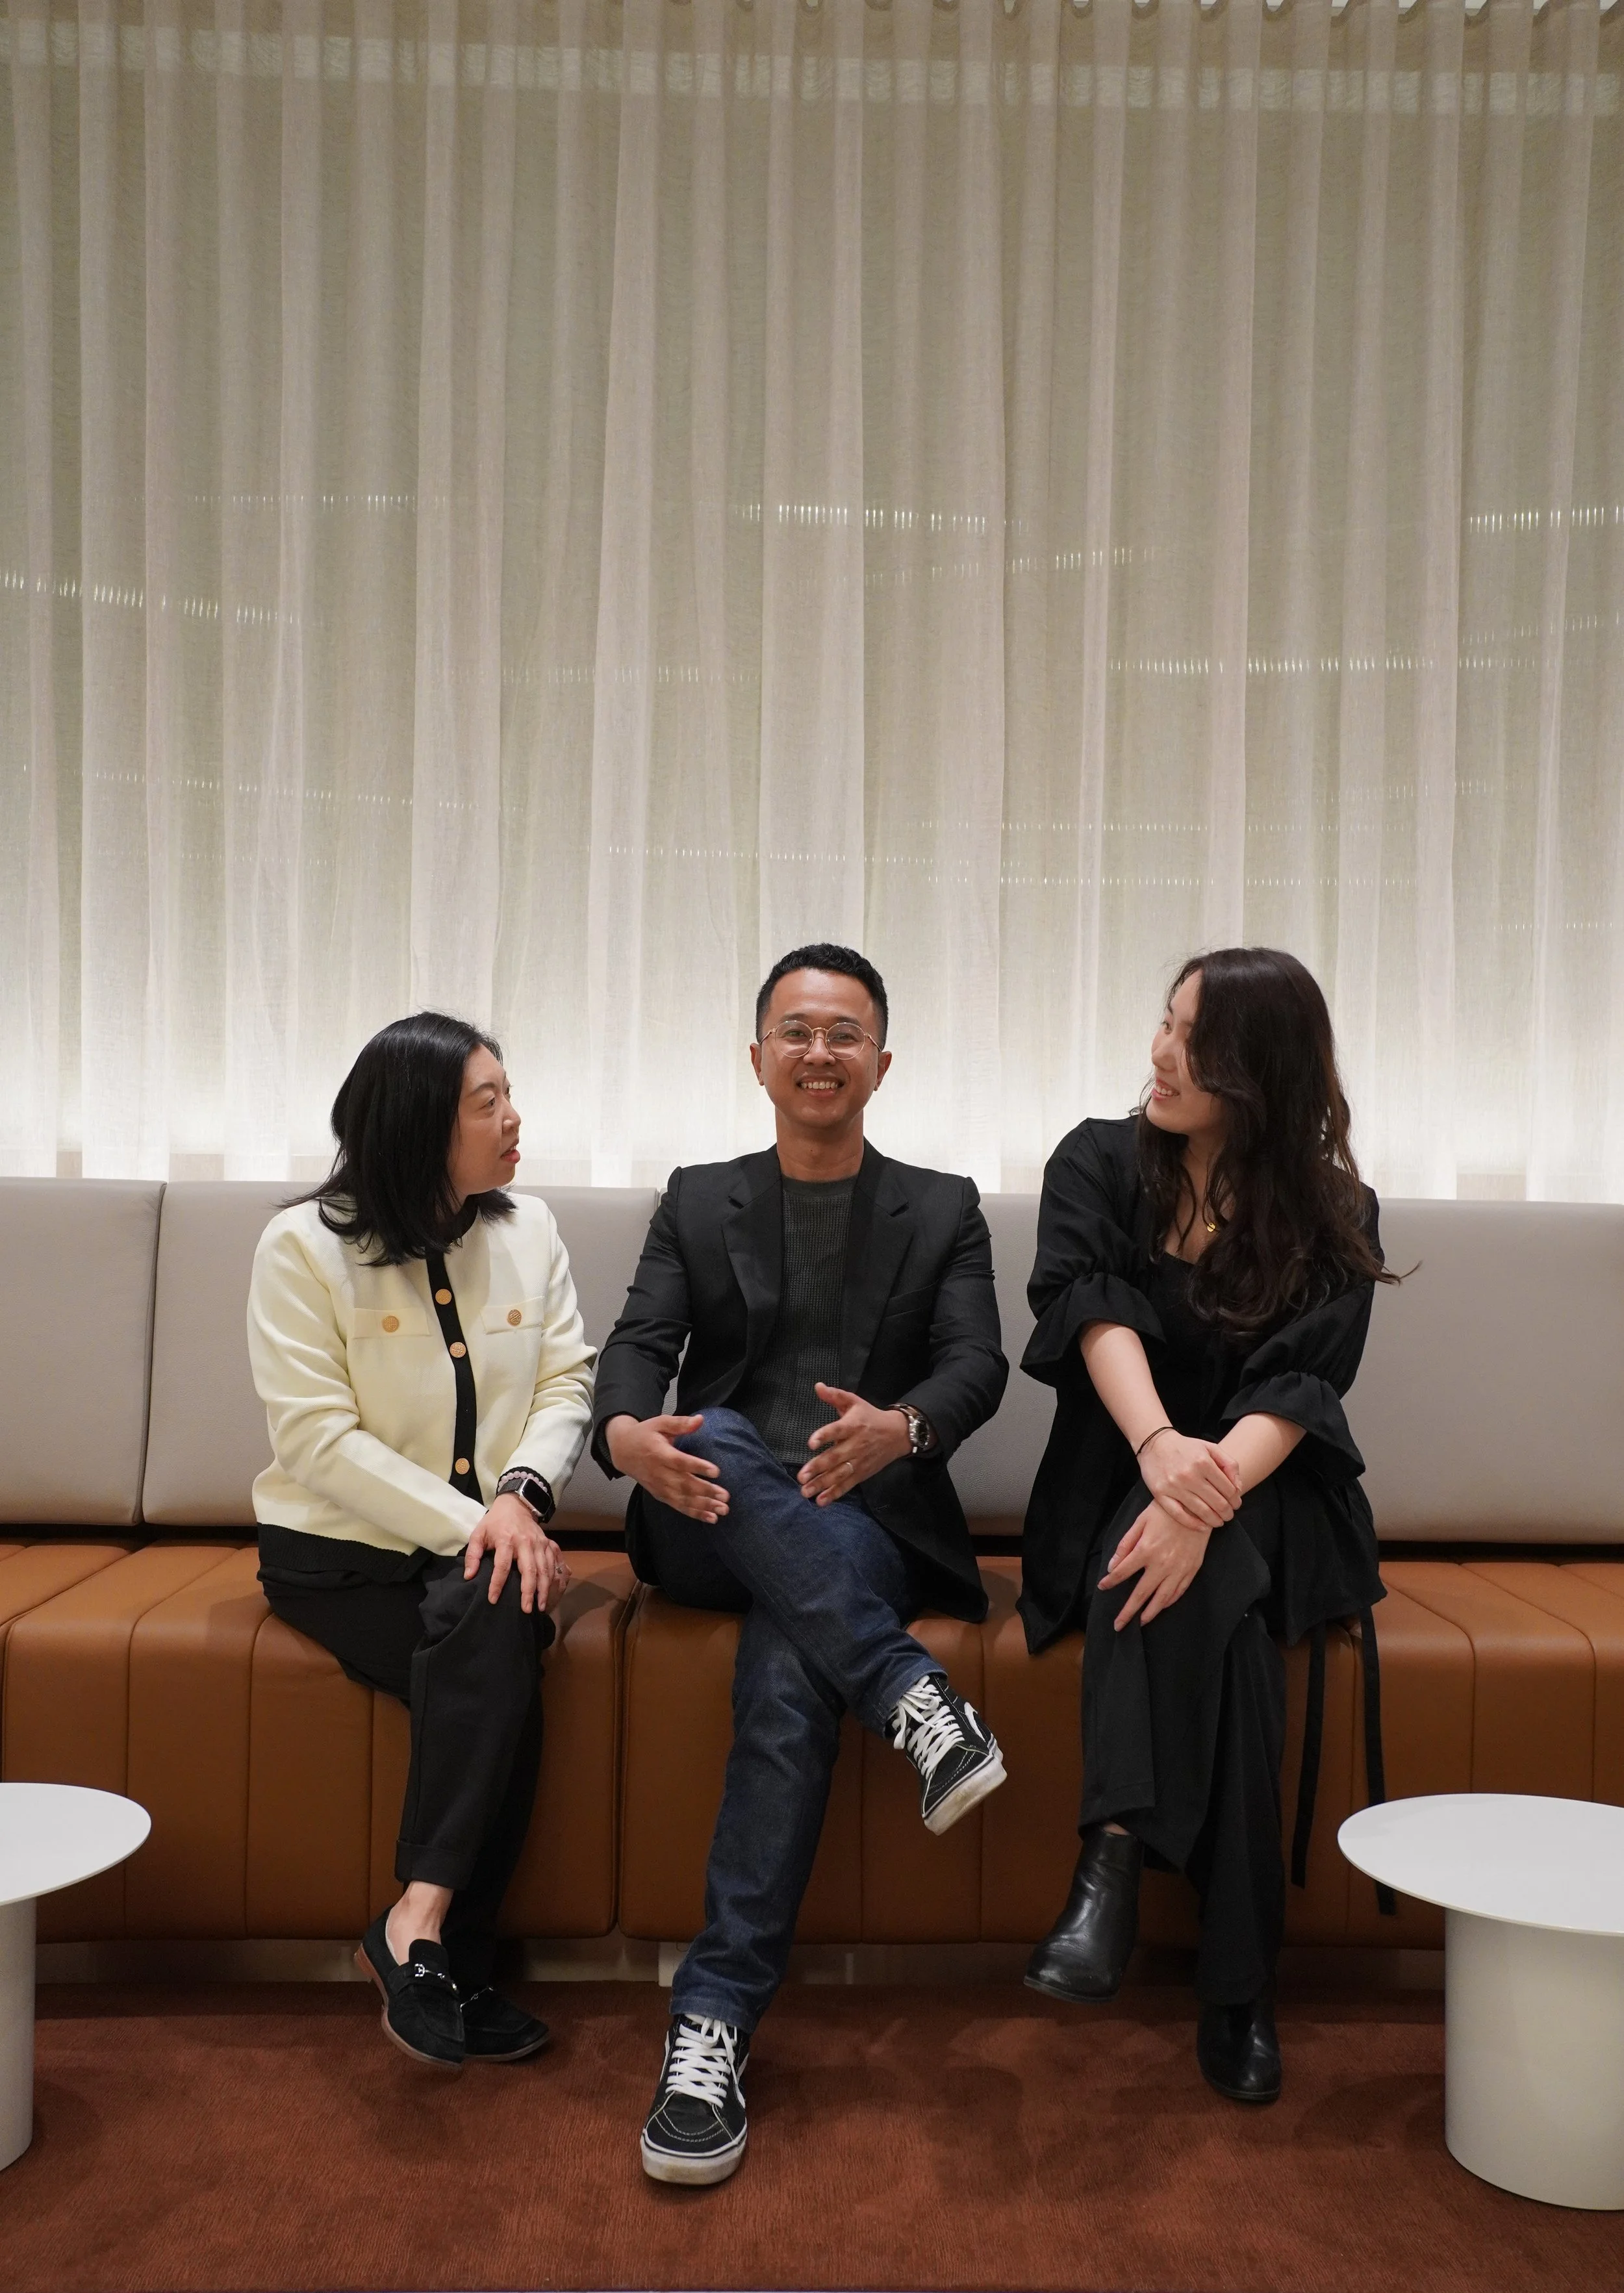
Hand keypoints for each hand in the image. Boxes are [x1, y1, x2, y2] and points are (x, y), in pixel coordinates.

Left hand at [463, 1492, 570, 1613]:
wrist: (516, 1504)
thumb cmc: (494, 1522)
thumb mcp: (479, 1534)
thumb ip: (473, 1554)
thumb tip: (468, 1576)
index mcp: (506, 1540)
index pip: (502, 1566)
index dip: (497, 1584)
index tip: (493, 1599)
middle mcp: (525, 1542)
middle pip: (529, 1570)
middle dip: (528, 1592)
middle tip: (526, 1610)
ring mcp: (539, 1543)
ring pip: (544, 1569)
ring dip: (543, 1589)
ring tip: (540, 1607)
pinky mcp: (547, 1544)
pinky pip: (552, 1563)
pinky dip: (552, 1579)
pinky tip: (549, 1592)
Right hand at [605, 1412, 728, 1522]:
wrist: (622, 1451)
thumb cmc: (644, 1435)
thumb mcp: (660, 1423)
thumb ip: (680, 1423)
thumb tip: (700, 1419)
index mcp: (660, 1453)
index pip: (680, 1462)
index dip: (697, 1467)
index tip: (716, 1471)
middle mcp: (659, 1472)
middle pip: (684, 1484)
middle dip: (705, 1491)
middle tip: (725, 1496)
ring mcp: (659, 1486)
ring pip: (682, 1499)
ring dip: (703, 1506)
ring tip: (722, 1510)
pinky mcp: (660, 1495)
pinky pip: (678, 1506)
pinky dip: (694, 1513)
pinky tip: (710, 1518)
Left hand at [797, 1385, 911, 1505]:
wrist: (897, 1434)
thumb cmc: (870, 1417)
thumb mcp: (854, 1402)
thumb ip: (835, 1395)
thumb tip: (817, 1386)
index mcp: (853, 1425)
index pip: (837, 1430)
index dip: (824, 1436)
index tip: (810, 1443)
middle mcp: (856, 1444)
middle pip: (835, 1457)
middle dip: (817, 1468)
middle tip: (801, 1476)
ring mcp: (859, 1461)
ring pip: (839, 1474)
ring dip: (822, 1484)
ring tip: (805, 1491)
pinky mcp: (862, 1473)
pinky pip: (847, 1485)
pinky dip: (834, 1494)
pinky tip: (821, 1501)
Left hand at [1098, 1497, 1210, 1629]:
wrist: (1197, 1507)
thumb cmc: (1165, 1511)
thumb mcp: (1140, 1522)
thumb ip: (1125, 1545)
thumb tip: (1113, 1566)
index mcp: (1146, 1551)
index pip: (1123, 1573)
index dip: (1111, 1582)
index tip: (1102, 1587)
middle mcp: (1162, 1564)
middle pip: (1141, 1594)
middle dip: (1128, 1612)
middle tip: (1118, 1625)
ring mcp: (1178, 1569)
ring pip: (1162, 1598)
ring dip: (1150, 1613)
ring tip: (1140, 1622)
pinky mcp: (1192, 1570)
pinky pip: (1179, 1591)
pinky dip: (1169, 1602)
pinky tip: (1161, 1606)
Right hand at [1137, 1429, 1241, 1531]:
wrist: (1154, 1444)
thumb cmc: (1186, 1448)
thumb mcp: (1211, 1448)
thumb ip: (1230, 1464)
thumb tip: (1238, 1488)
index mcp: (1203, 1462)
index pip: (1228, 1489)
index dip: (1236, 1500)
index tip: (1236, 1504)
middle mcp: (1189, 1475)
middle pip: (1217, 1503)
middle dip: (1228, 1513)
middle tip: (1229, 1515)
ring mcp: (1174, 1486)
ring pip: (1201, 1511)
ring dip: (1215, 1520)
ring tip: (1219, 1522)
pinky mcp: (1160, 1494)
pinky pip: (1179, 1515)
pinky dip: (1194, 1524)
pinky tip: (1203, 1527)